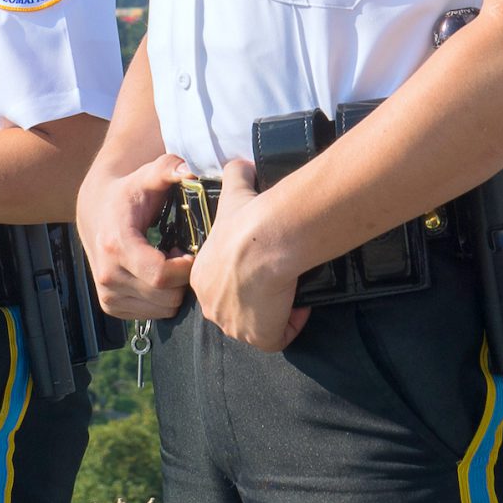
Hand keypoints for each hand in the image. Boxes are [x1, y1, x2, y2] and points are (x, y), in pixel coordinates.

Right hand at [78, 151, 195, 320]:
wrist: (96, 210)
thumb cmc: (130, 192)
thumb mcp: (148, 175)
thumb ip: (169, 168)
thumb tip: (189, 170)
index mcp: (116, 245)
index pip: (161, 276)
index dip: (184, 268)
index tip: (188, 250)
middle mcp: (107, 275)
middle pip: (165, 296)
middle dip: (182, 278)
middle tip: (178, 253)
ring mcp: (107, 293)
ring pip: (162, 309)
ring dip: (173, 289)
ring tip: (166, 262)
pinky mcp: (109, 306)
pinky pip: (152, 315)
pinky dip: (161, 298)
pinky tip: (155, 274)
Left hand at [186, 160, 308, 350]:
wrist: (263, 240)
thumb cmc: (246, 218)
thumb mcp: (234, 192)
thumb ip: (234, 177)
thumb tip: (242, 165)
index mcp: (201, 276)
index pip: (220, 283)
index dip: (243, 275)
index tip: (262, 263)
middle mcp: (212, 306)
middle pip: (235, 308)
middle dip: (256, 298)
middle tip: (277, 279)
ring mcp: (235, 325)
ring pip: (256, 325)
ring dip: (274, 312)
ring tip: (291, 289)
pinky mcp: (260, 337)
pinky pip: (278, 337)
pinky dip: (292, 323)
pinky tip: (301, 303)